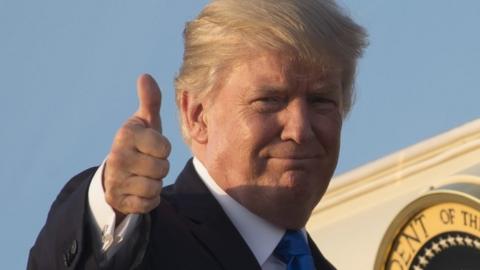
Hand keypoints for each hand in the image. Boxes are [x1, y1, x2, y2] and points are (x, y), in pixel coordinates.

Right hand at [104, 74, 170, 219]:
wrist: (115, 174)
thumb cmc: (139, 144)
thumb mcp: (145, 123)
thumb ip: (150, 101)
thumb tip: (145, 75)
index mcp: (126, 135)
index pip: (164, 147)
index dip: (163, 149)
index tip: (151, 147)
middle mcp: (117, 157)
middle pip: (162, 169)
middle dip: (160, 167)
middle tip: (147, 163)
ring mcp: (116, 180)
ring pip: (155, 187)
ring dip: (155, 184)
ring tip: (143, 176)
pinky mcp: (118, 200)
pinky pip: (149, 204)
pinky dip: (149, 199)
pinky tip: (139, 190)